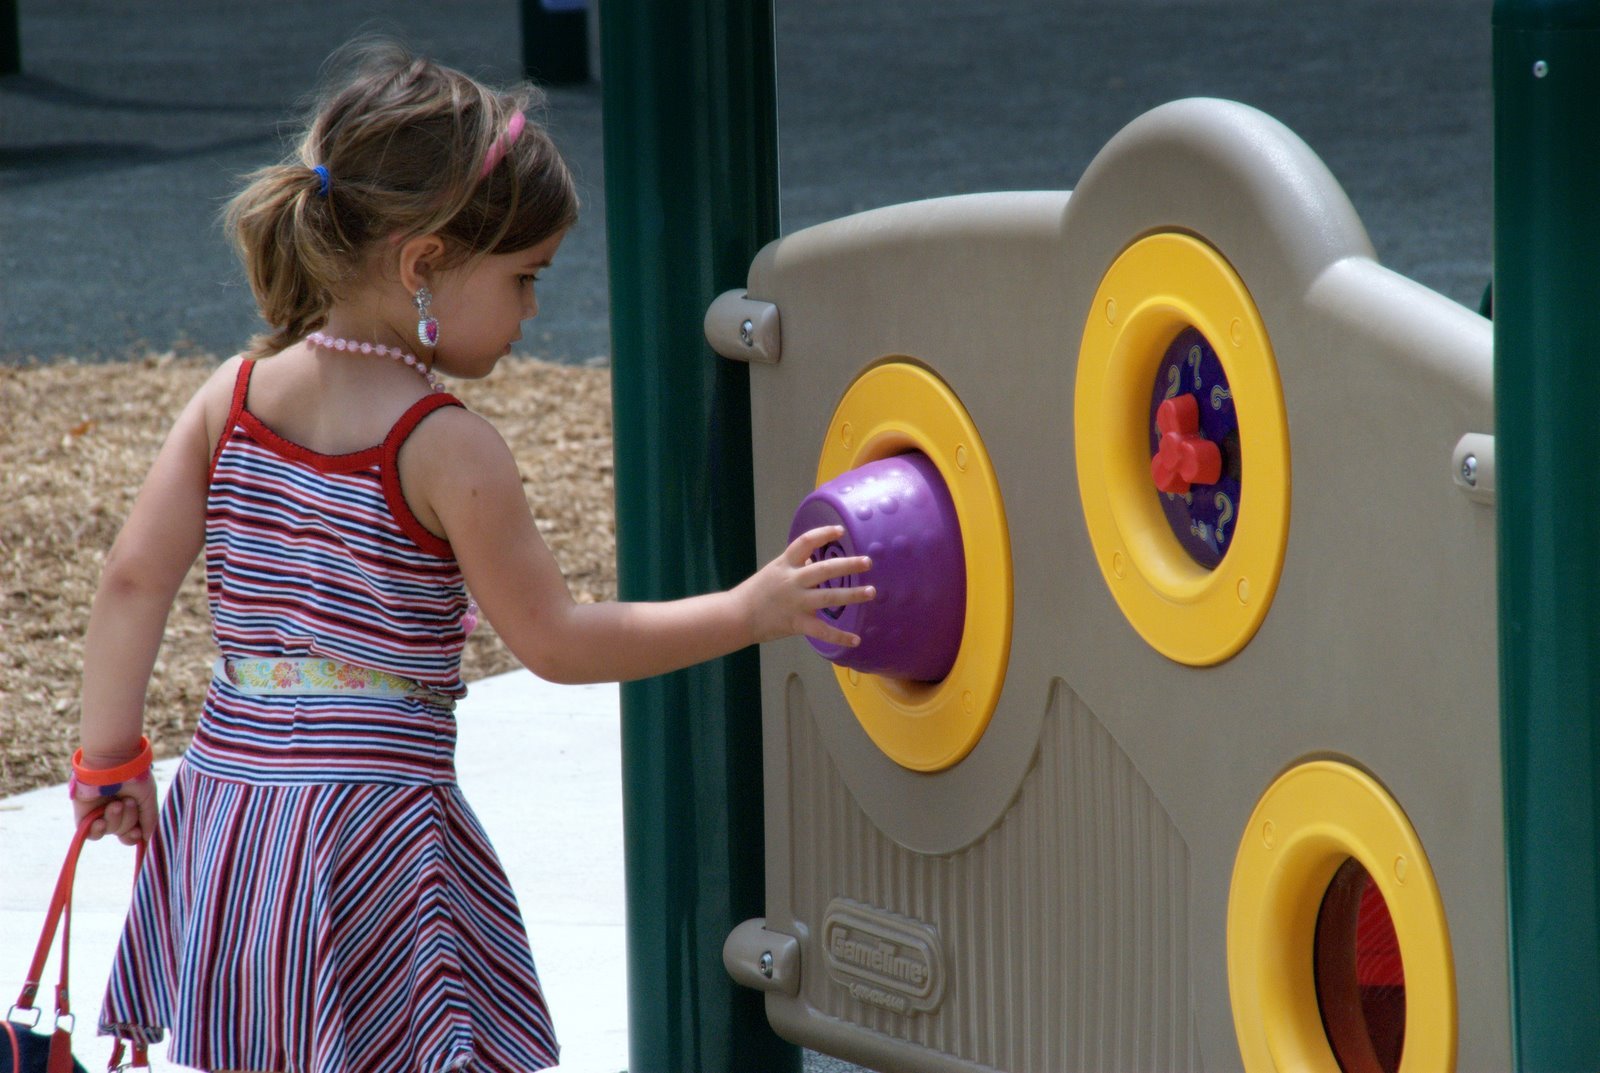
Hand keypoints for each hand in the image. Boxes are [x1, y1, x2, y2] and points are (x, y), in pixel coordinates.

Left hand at [72, 772, 157, 845]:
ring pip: (109, 831)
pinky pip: (90, 833)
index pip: (132, 832)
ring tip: (115, 803)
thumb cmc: (134, 776)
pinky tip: (100, 821)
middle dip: (127, 820)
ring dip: (115, 819)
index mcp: (131, 809)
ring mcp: (99, 814)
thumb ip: (150, 820)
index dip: (134, 836)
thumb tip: (148, 840)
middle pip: (122, 832)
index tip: (138, 832)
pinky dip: (97, 830)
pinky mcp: (83, 814)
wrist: (113, 763)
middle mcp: (115, 813)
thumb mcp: (148, 798)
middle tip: (126, 801)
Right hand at [739, 525, 873, 646]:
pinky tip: (856, 639)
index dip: (823, 534)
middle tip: (867, 562)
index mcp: (785, 564)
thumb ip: (796, 565)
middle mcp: (792, 580)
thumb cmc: (756, 592)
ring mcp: (796, 602)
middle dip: (848, 565)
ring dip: (852, 594)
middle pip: (824, 569)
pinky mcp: (797, 623)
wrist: (737, 616)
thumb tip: (816, 560)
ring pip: (829, 597)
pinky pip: (822, 630)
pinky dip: (840, 636)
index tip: (840, 530)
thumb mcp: (774, 571)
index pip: (805, 542)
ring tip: (871, 592)